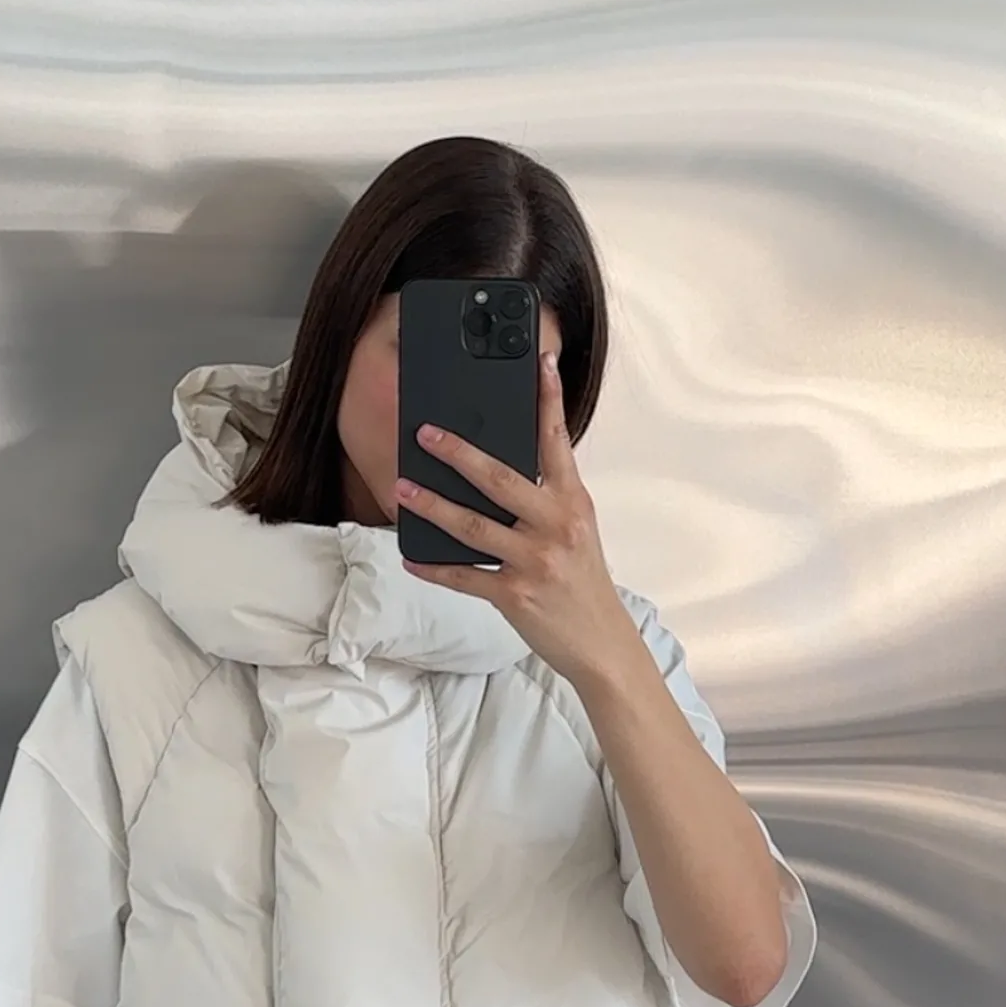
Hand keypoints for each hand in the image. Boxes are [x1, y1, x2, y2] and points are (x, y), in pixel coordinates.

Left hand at [395, 351, 643, 688]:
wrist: (603, 644)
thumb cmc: (584, 585)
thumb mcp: (578, 532)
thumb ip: (547, 500)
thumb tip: (499, 473)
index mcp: (573, 503)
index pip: (558, 441)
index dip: (548, 400)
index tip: (539, 362)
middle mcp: (555, 526)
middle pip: (500, 479)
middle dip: (459, 453)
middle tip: (425, 433)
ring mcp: (534, 561)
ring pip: (473, 527)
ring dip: (432, 506)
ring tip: (402, 488)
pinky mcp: (515, 596)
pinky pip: (466, 577)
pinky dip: (435, 568)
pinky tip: (411, 558)